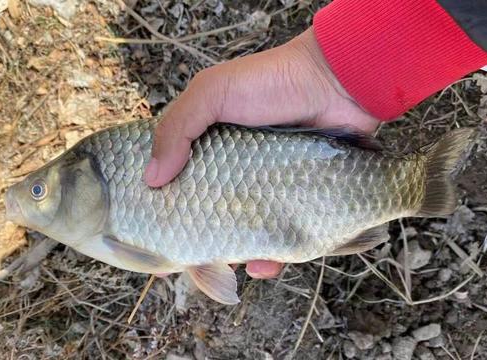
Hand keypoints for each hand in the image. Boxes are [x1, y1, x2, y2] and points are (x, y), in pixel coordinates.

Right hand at [145, 27, 379, 278]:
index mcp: (211, 149)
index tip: (154, 234)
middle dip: (199, 240)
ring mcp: (268, 189)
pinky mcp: (298, 201)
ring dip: (234, 255)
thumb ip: (178, 128)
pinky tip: (261, 264)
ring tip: (228, 267)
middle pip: (211, 215)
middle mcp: (237, 172)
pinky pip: (283, 238)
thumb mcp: (213, 92)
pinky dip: (272, 257)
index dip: (165, 207)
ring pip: (244, 233)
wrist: (337, 84)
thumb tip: (150, 180)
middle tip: (188, 263)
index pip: (181, 183)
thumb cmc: (270, 83)